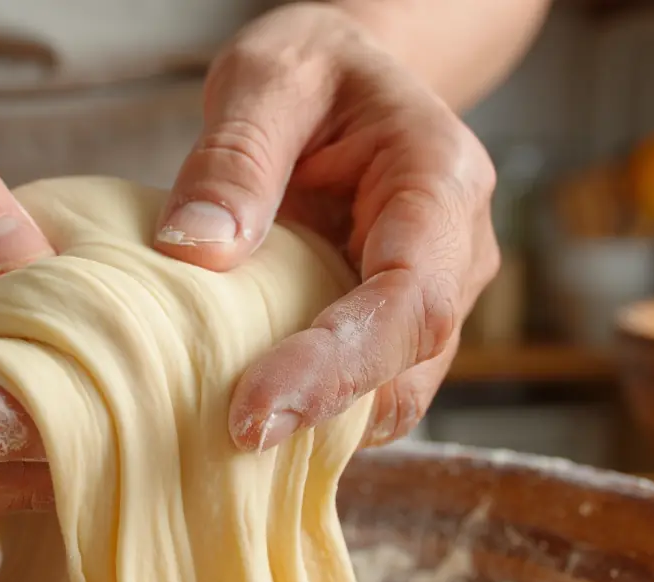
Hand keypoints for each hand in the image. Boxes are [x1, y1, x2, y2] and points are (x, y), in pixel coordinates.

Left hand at [155, 3, 499, 451]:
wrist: (352, 74)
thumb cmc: (317, 68)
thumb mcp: (267, 77)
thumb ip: (235, 157)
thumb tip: (197, 251)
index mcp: (439, 180)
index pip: (411, 298)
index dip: (340, 366)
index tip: (255, 412)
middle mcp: (457, 250)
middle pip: (413, 364)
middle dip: (327, 415)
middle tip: (228, 442)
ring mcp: (435, 294)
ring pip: (395, 390)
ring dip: (321, 426)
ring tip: (229, 440)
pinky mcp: (395, 323)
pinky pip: (367, 385)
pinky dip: (315, 411)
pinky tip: (250, 414)